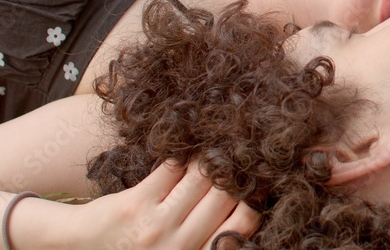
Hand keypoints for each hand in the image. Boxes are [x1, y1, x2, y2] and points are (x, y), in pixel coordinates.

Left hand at [61, 161, 261, 249]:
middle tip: (238, 158)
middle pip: (226, 196)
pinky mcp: (136, 204)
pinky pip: (172, 168)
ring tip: (215, 149)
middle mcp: (179, 248)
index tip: (253, 184)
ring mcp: (157, 227)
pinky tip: (184, 150)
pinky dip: (182, 156)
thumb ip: (206, 240)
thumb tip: (246, 205)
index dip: (253, 201)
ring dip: (210, 159)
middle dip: (235, 174)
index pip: (243, 226)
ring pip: (202, 178)